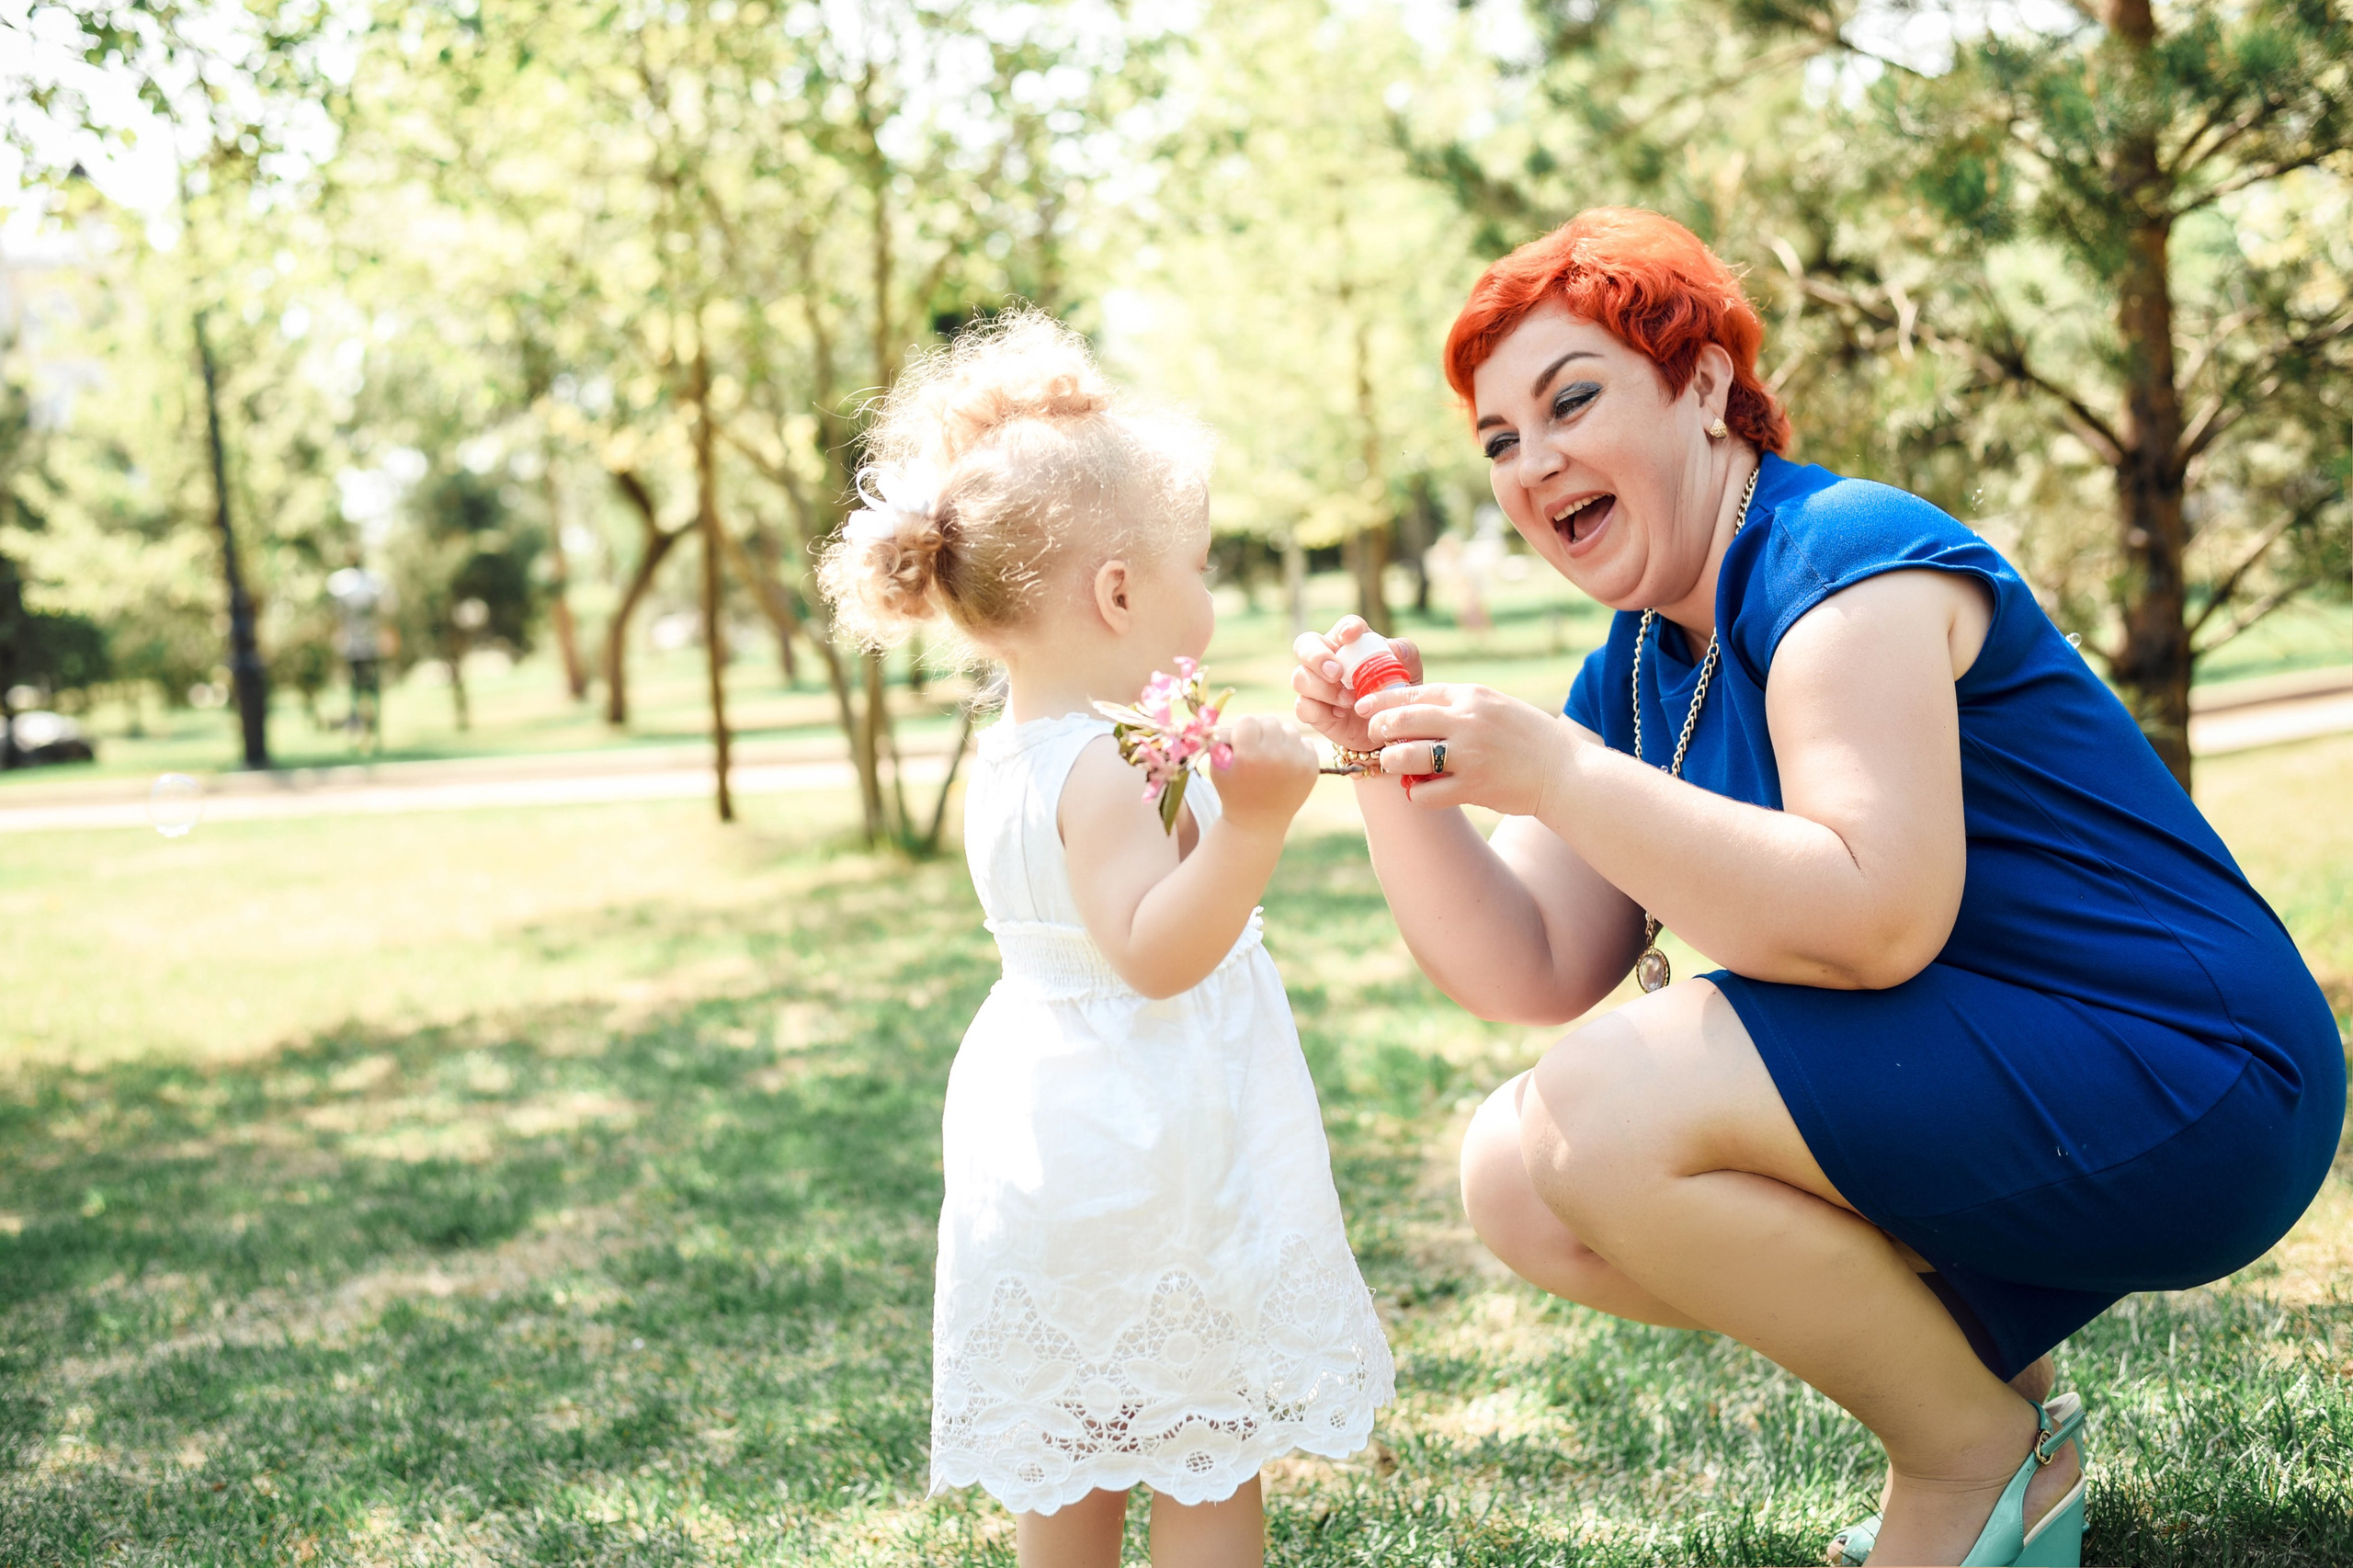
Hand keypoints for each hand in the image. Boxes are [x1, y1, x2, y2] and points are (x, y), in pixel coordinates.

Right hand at [1212, 715, 1317, 834]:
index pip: (1247, 721)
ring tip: (1271, 758)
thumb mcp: (1217, 767)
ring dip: (1279, 739)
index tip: (1241, 744)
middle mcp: (1275, 756)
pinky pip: (1304, 742)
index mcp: (1250, 756)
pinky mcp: (1311, 768)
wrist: (1259, 821)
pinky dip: (1295, 750)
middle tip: (1256, 749)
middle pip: (1269, 721)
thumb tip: (1228, 720)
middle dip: (1261, 732)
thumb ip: (1220, 740)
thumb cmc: (1234, 791)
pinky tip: (1284, 766)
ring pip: (1288, 729)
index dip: (1242, 731)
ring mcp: (1297, 762)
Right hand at [1290, 615, 1424, 751]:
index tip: (1351, 635)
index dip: (1346, 628)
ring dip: (1323, 689)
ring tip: (1349, 701)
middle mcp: (1328, 659)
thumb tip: (1396, 648)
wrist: (1385, 731)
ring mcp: (1315, 684)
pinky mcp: (1311, 709)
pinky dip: (1319, 710)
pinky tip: (1339, 715)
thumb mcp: (1409, 674)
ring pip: (1300, 677)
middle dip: (1316, 656)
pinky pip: (1301, 706)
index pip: (1345, 626)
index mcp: (1352, 644)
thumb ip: (1408, 655)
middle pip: (1305, 644)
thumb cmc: (1394, 695)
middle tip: (1336, 673)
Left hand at [1354, 680, 1579, 817]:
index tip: (1365, 707)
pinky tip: (1422, 791)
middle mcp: (1467, 721)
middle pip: (1403, 721)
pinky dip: (1418, 793)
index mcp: (1472, 696)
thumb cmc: (1530, 738)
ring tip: (1395, 765)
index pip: (1415, 693)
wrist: (1564, 773)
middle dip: (1380, 729)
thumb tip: (1419, 705)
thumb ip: (1462, 703)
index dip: (1383, 700)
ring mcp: (1468, 755)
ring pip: (1406, 757)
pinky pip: (1426, 793)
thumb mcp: (1498, 705)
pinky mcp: (1472, 788)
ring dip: (1393, 762)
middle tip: (1375, 738)